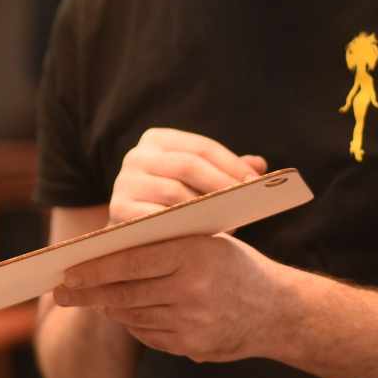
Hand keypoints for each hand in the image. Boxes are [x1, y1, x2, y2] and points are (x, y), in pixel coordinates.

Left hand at [52, 232, 292, 365]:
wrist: (277, 311)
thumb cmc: (231, 265)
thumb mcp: (203, 243)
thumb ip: (160, 246)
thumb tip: (101, 251)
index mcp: (193, 253)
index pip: (130, 261)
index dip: (94, 267)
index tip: (67, 270)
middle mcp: (192, 289)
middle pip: (124, 292)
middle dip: (88, 292)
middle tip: (61, 291)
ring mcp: (191, 322)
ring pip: (131, 315)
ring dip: (110, 306)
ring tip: (93, 297)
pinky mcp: (191, 347)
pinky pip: (146, 334)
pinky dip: (133, 323)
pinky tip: (126, 312)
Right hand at [109, 127, 267, 223]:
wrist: (130, 237)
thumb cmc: (172, 207)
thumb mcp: (198, 185)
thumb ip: (225, 172)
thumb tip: (259, 165)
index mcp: (156, 140)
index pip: (202, 147)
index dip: (232, 164)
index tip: (256, 183)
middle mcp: (136, 155)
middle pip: (188, 165)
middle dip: (222, 183)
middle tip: (247, 201)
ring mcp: (124, 181)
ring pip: (174, 192)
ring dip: (205, 208)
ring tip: (230, 221)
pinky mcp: (118, 209)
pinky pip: (157, 217)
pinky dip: (182, 227)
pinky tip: (203, 237)